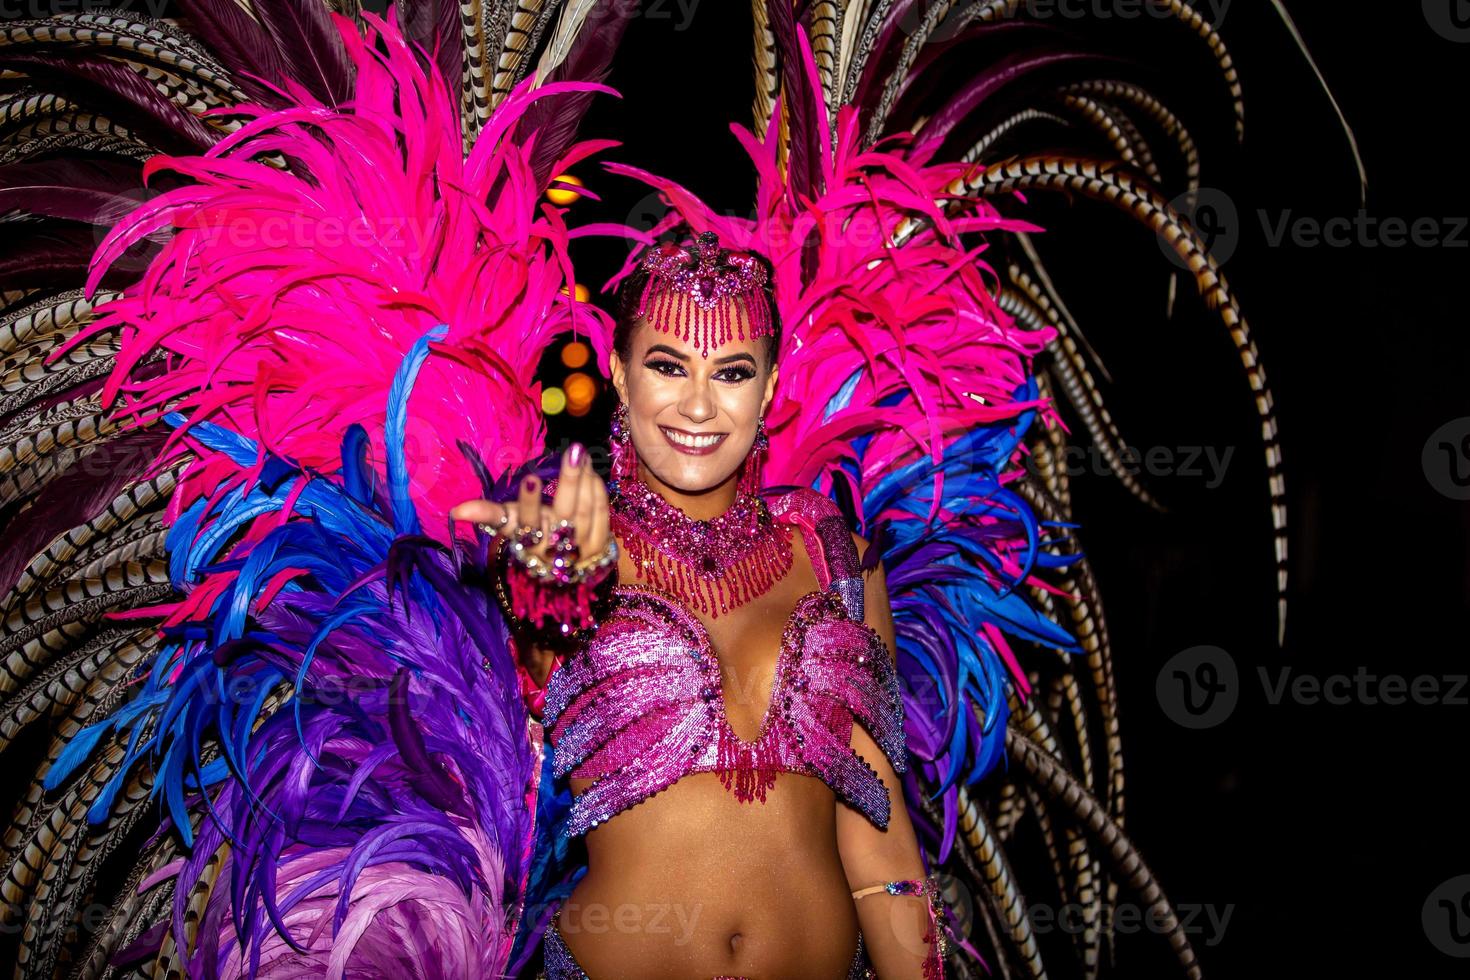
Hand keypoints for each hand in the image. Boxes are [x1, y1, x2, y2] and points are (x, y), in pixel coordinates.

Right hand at [449, 442, 609, 564]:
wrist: (561, 574)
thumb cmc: (530, 538)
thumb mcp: (508, 526)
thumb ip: (487, 514)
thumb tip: (456, 511)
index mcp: (525, 541)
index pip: (526, 522)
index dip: (528, 502)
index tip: (531, 478)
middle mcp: (552, 547)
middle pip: (564, 514)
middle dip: (569, 483)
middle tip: (573, 452)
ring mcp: (578, 549)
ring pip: (585, 512)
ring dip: (587, 481)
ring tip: (582, 453)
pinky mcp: (599, 548)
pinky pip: (602, 517)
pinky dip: (599, 494)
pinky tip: (593, 473)